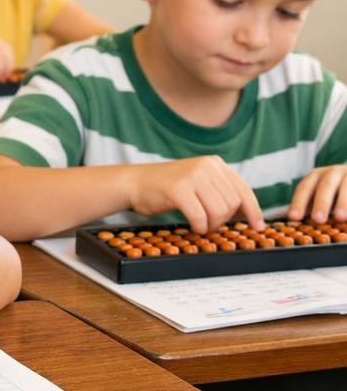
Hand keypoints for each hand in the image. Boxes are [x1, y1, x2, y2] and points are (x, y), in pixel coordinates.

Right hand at [125, 156, 264, 233]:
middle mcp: (206, 166)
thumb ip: (219, 192)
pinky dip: (199, 226)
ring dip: (211, 225)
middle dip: (224, 220)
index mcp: (214, 163)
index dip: (253, 211)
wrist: (133, 182)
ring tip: (200, 224)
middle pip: (233, 203)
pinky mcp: (178, 188)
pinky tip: (192, 225)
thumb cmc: (166, 189)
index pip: (243, 189)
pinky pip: (200, 216)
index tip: (258, 227)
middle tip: (209, 224)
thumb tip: (246, 214)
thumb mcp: (198, 184)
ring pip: (219, 211)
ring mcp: (192, 175)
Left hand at [288, 165, 346, 222]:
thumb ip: (311, 207)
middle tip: (318, 219)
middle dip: (321, 202)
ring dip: (343, 202)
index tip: (293, 217)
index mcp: (316, 176)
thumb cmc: (333, 191)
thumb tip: (296, 221)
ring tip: (340, 217)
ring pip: (346, 187)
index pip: (304, 188)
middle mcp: (333, 173)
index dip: (298, 202)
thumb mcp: (320, 196)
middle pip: (325, 185)